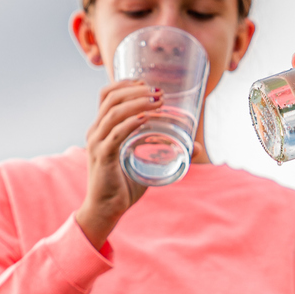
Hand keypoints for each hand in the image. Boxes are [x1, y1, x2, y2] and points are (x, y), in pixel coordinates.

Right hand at [75, 78, 162, 247]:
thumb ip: (165, 152)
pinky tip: (146, 119)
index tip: (146, 82)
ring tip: (158, 101)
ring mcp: (97, 143)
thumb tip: (197, 148)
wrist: (105, 211)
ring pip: (114, 112)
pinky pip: (116, 134)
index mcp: (102, 129)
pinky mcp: (103, 157)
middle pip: (111, 98)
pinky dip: (132, 123)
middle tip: (159, 92)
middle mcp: (96, 132)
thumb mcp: (146, 162)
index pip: (107, 95)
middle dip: (136, 90)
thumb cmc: (124, 187)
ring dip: (137, 103)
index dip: (126, 83)